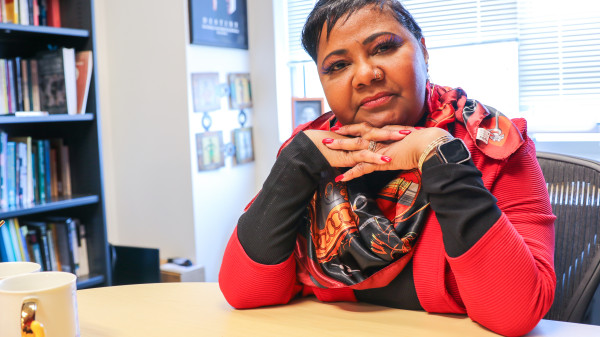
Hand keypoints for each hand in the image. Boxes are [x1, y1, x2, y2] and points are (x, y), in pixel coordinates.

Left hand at [316, 122, 451, 180]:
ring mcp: (380, 149)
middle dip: (340, 138)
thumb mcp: (411, 138)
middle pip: (356, 136)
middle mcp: (381, 138)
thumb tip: (401, 139)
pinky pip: (363, 168)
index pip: (366, 129)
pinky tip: (342, 178)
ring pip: (355, 149)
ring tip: (326, 152)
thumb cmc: (426, 141)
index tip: (341, 129)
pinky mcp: (382, 161)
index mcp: (386, 132)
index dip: (353, 129)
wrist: (430, 144)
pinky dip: (352, 174)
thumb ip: (402, 138)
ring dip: (340, 151)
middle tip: (326, 138)